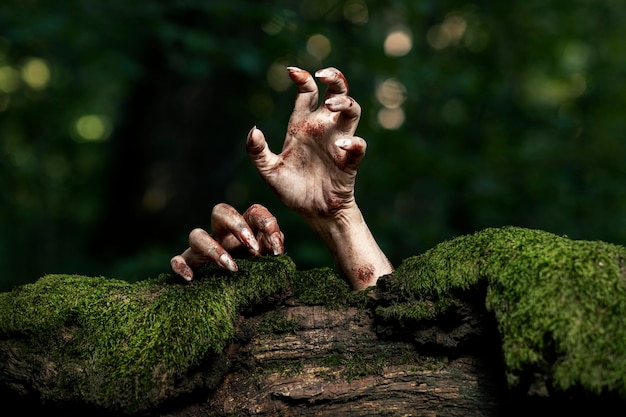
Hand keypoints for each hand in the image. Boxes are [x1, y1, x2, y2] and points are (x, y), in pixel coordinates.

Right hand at [170, 203, 283, 280]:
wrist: (251, 296)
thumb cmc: (263, 272)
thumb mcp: (272, 258)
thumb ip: (274, 246)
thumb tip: (276, 244)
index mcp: (247, 228)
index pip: (254, 212)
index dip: (267, 224)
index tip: (277, 249)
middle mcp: (224, 235)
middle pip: (220, 211)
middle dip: (236, 224)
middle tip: (251, 246)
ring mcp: (206, 249)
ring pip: (196, 235)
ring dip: (213, 249)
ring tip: (232, 268)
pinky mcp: (194, 266)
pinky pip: (178, 260)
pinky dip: (180, 266)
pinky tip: (191, 278)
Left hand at [247, 67, 392, 289]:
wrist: (313, 213)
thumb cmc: (293, 190)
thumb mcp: (269, 171)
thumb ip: (257, 152)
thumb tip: (254, 131)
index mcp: (302, 126)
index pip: (307, 93)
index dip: (302, 78)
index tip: (292, 72)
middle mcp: (323, 129)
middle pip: (336, 92)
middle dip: (334, 78)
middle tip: (323, 75)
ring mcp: (338, 142)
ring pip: (352, 111)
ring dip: (345, 102)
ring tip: (332, 105)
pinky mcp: (349, 161)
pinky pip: (358, 146)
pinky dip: (353, 143)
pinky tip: (340, 147)